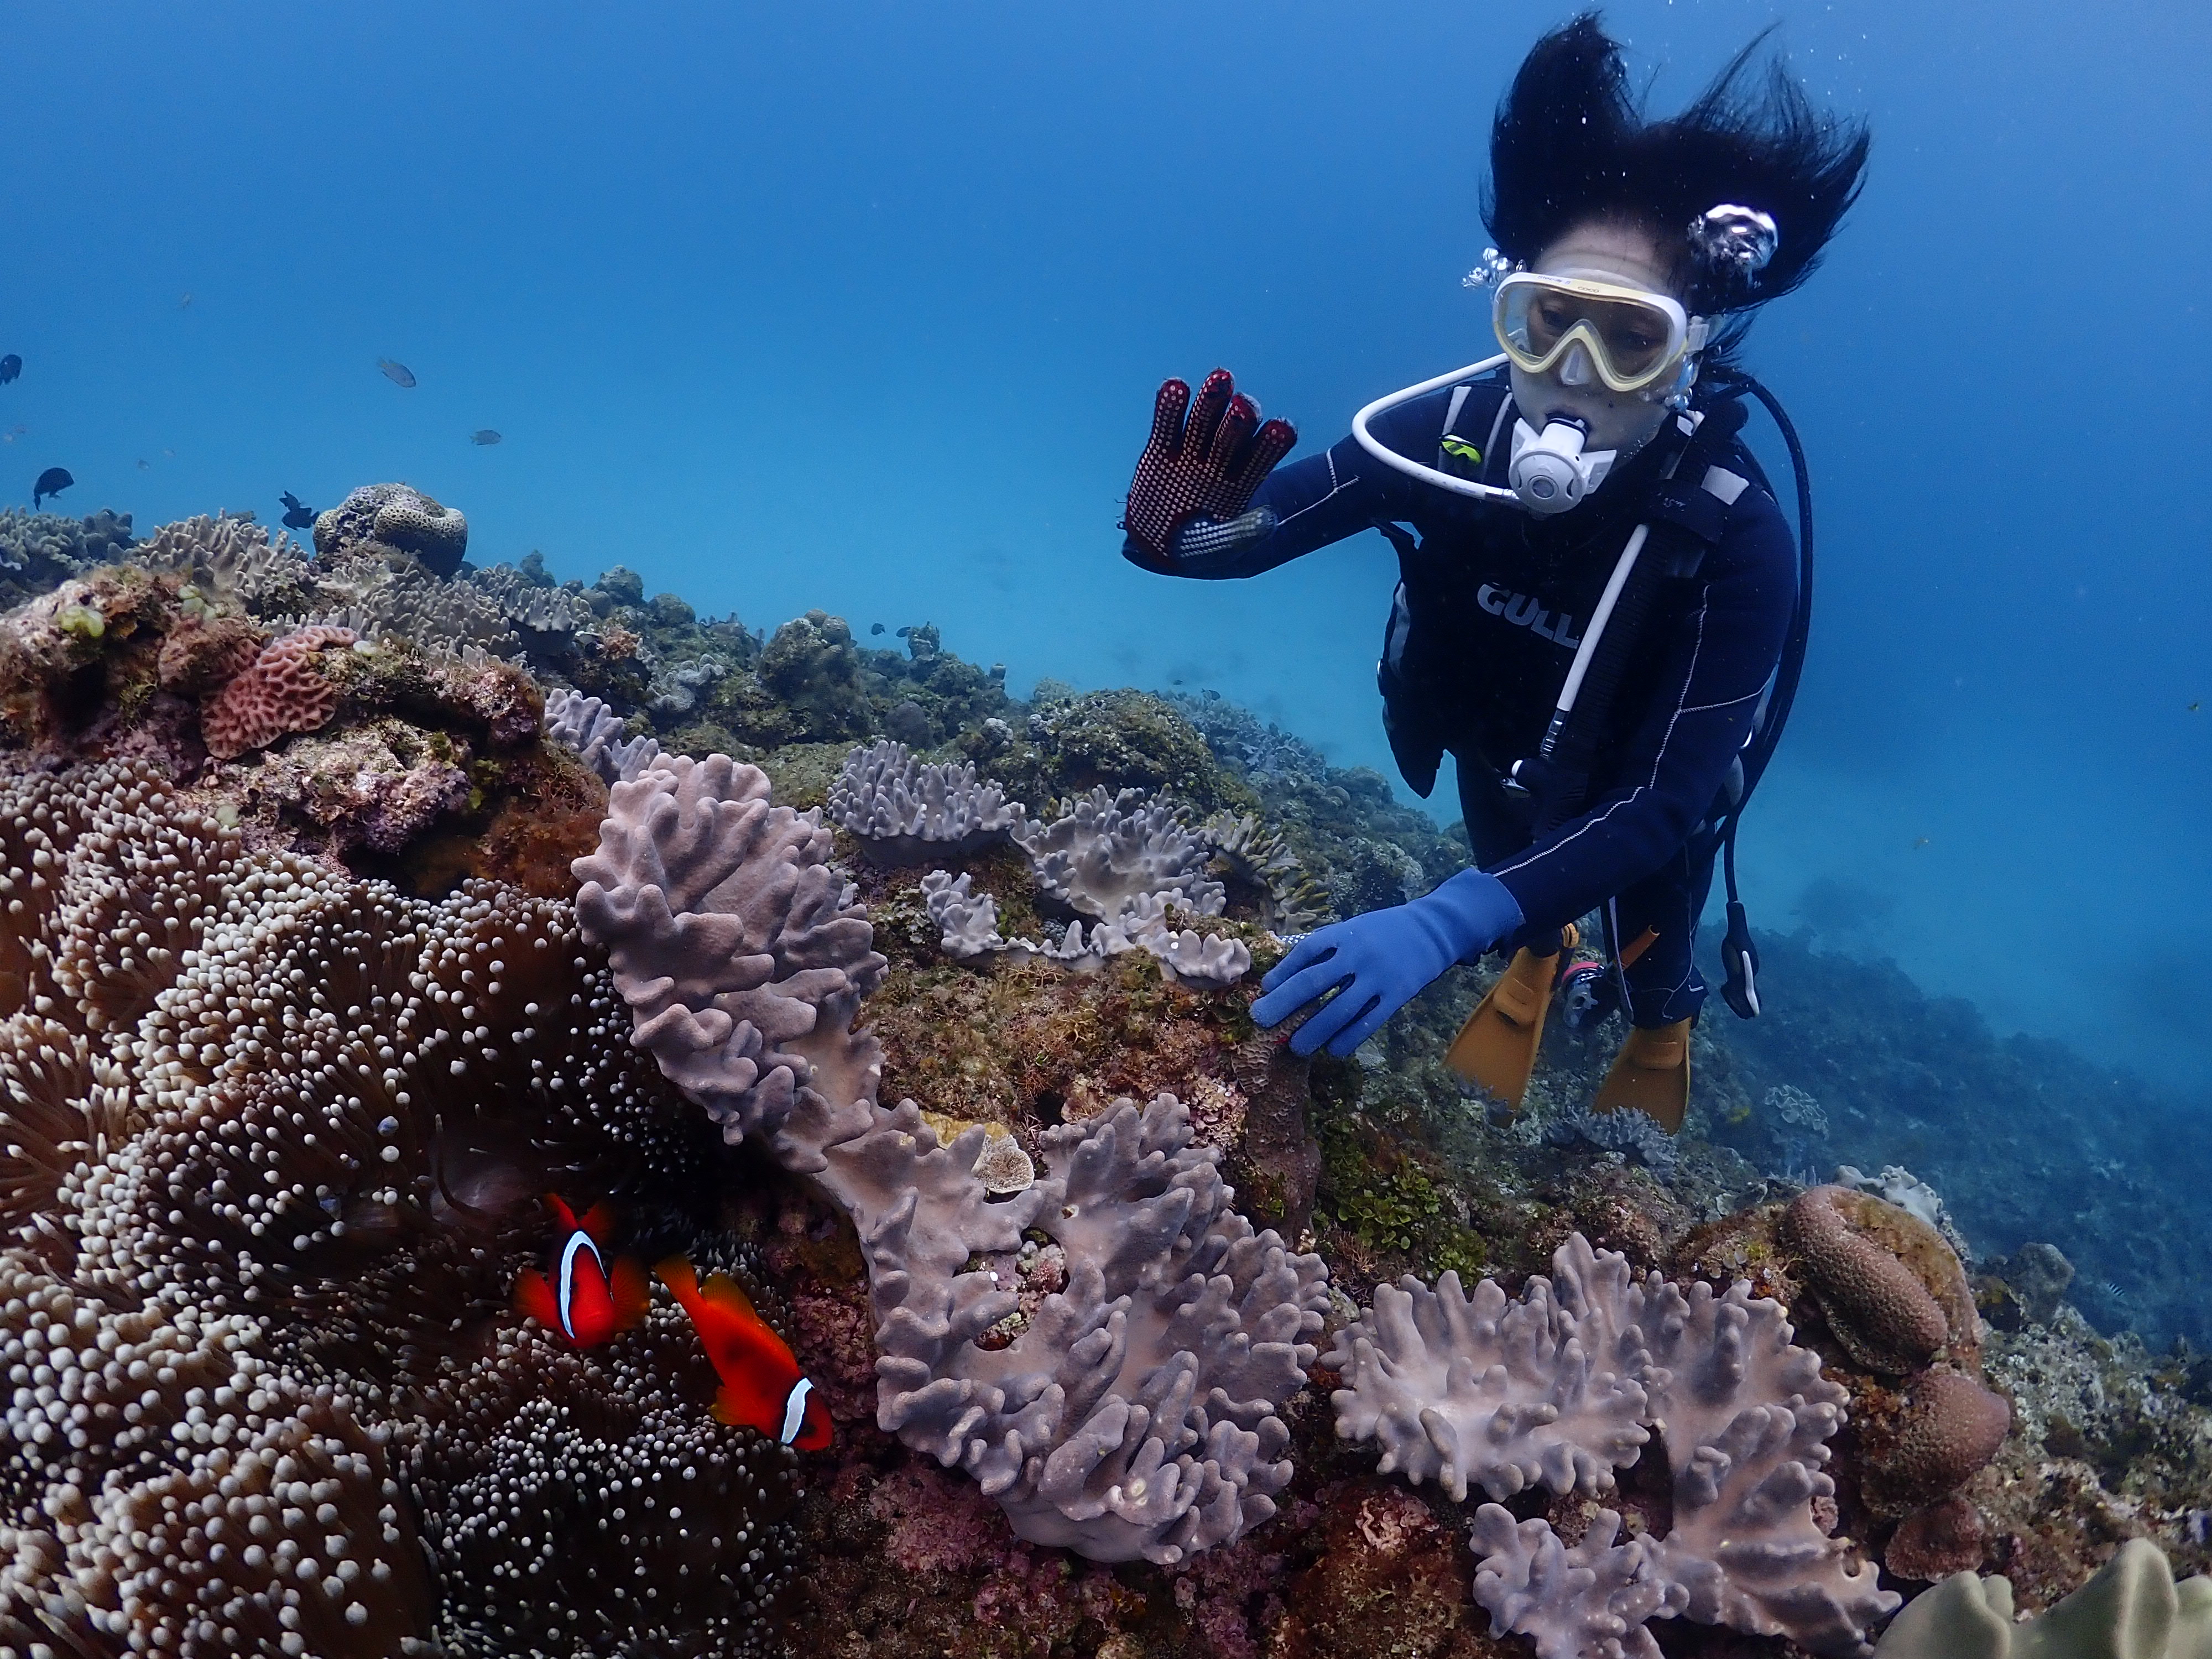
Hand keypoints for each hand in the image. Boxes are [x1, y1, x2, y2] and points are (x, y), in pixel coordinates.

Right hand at [1123, 369, 1296, 556]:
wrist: (1162, 545)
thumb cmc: (1201, 546)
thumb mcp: (1223, 546)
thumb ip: (1243, 532)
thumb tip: (1270, 519)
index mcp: (1241, 480)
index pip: (1261, 457)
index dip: (1271, 443)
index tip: (1281, 429)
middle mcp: (1219, 459)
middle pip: (1234, 433)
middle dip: (1241, 418)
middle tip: (1245, 405)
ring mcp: (1190, 451)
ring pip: (1203, 421)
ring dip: (1212, 401)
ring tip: (1221, 380)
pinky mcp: (1161, 450)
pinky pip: (1166, 425)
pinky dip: (1169, 407)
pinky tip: (1175, 387)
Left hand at [1252, 870, 1522, 1056]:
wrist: (1433, 929)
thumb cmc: (1384, 931)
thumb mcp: (1353, 928)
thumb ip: (1325, 948)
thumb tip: (1285, 974)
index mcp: (1343, 934)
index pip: (1305, 953)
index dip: (1283, 972)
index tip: (1266, 989)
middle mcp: (1357, 954)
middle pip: (1314, 982)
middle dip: (1284, 1003)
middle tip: (1260, 1019)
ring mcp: (1378, 976)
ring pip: (1339, 1009)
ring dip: (1313, 1031)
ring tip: (1295, 1047)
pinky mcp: (1397, 995)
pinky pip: (1369, 1022)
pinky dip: (1348, 1039)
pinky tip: (1332, 1050)